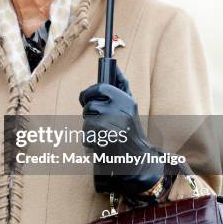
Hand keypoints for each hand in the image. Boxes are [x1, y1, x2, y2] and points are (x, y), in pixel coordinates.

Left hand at [79, 66, 164, 195]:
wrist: (136, 157)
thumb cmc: (130, 128)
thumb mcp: (130, 105)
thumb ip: (122, 85)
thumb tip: (115, 65)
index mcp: (126, 100)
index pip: (100, 87)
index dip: (89, 92)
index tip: (86, 98)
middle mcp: (120, 110)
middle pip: (90, 104)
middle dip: (89, 112)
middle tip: (97, 119)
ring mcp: (112, 123)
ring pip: (87, 119)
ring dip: (90, 127)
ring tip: (103, 133)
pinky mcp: (104, 138)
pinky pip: (86, 133)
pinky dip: (89, 139)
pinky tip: (101, 142)